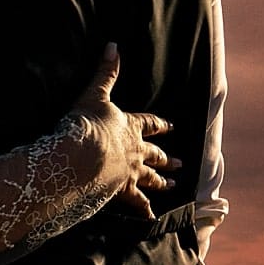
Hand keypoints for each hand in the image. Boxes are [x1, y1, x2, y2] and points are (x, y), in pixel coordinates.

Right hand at [63, 42, 177, 221]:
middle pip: (155, 155)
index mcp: (129, 128)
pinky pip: (137, 203)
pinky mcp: (122, 192)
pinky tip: (152, 218)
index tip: (172, 126)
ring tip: (173, 186)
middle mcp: (135, 152)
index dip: (161, 125)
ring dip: (162, 182)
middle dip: (167, 159)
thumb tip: (114, 46)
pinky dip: (145, 210)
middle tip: (181, 164)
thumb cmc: (86, 124)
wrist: (82, 156)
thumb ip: (105, 73)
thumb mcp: (94, 94)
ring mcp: (130, 173)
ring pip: (151, 179)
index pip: (150, 124)